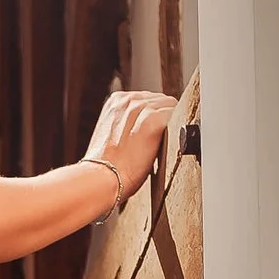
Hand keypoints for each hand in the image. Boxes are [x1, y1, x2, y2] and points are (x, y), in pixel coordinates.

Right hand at [83, 88, 178, 212]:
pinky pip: (177, 116)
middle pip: (161, 100)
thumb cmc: (105, 167)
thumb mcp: (110, 135)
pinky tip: (168, 145)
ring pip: (170, 106)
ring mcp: (141, 108)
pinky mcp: (153, 120)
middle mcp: (129, 99)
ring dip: (169, 124)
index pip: (148, 99)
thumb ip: (126, 123)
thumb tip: (143, 127)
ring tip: (159, 145)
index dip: (153, 116)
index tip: (150, 134)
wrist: (102, 179)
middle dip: (162, 117)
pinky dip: (176, 130)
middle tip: (155, 141)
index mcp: (116, 101)